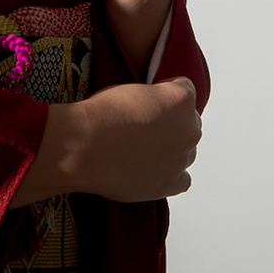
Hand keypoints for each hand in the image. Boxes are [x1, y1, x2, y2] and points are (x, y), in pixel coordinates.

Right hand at [12, 79, 201, 206]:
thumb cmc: (103, 114)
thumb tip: (156, 110)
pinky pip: (183, 179)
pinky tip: (153, 170)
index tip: (149, 101)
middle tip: (144, 128)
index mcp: (182, 99)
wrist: (84, 147)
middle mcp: (189, 129)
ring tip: (142, 150)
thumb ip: (156, 97)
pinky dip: (171, 175)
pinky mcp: (170, 183)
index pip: (185, 89)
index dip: (164, 93)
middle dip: (172, 124)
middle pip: (188, 123)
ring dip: (171, 149)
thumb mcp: (133, 88)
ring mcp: (181, 159)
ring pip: (185, 151)